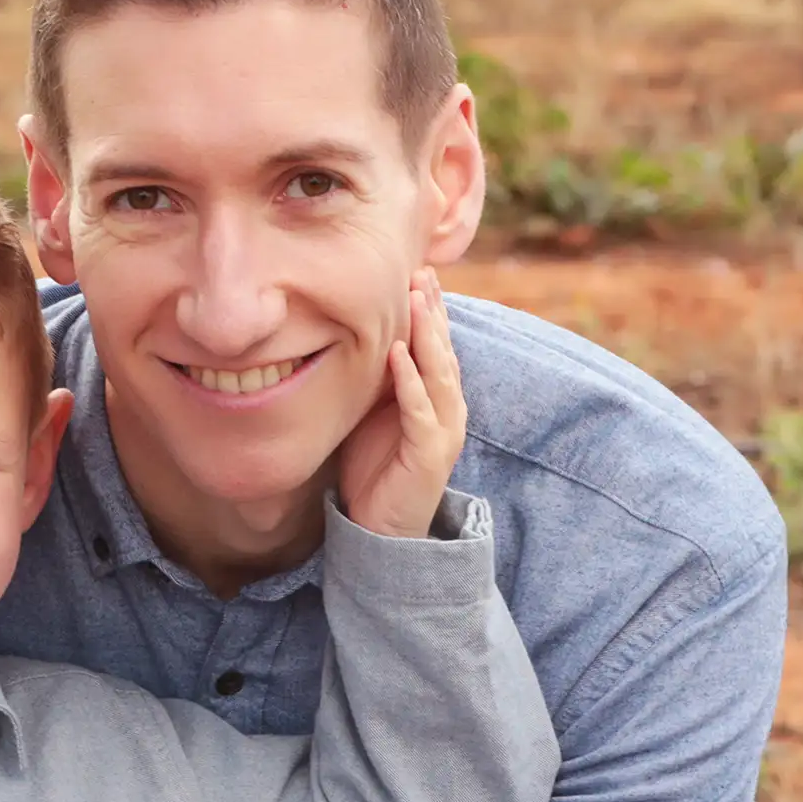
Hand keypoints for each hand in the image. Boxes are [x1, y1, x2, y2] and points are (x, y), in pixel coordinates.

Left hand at [336, 267, 465, 539]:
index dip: (430, 309)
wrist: (380, 529)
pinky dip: (410, 382)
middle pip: (443, 350)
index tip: (418, 272)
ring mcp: (444, 429)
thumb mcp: (372, 414)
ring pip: (439, 373)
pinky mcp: (430, 452)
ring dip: (428, 335)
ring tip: (417, 300)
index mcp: (435, 397)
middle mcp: (447, 408)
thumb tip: (355, 339)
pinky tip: (398, 356)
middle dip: (433, 311)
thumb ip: (375, 380)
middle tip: (422, 273)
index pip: (436, 345)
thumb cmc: (374, 469)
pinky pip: (420, 411)